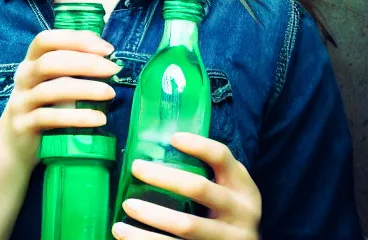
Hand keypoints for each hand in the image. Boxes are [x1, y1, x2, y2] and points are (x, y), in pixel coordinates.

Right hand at [0, 29, 119, 168]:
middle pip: (51, 62)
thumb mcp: (55, 82)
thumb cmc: (44, 106)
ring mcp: (21, 101)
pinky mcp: (23, 126)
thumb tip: (108, 54)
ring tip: (110, 93)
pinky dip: (77, 117)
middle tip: (113, 69)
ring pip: (51, 90)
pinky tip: (98, 119)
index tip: (107, 49)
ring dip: (85, 89)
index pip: (47, 40)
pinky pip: (50, 118)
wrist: (15, 145)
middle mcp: (23, 77)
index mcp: (31, 61)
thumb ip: (74, 67)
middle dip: (86, 63)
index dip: (76, 39)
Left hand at [112, 132, 261, 239]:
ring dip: (152, 215)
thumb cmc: (227, 209)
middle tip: (136, 168)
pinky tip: (124, 234)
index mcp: (242, 185)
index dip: (197, 145)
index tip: (172, 138)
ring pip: (186, 226)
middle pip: (198, 187)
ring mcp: (228, 238)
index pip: (221, 156)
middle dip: (163, 177)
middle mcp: (240, 211)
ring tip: (126, 205)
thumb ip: (208, 171)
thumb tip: (157, 147)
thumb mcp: (228, 188)